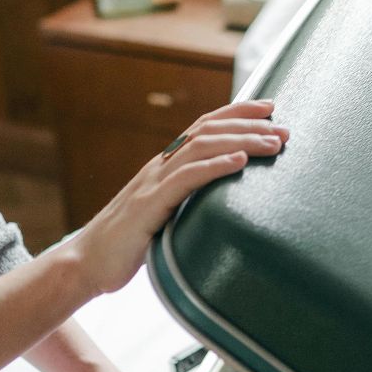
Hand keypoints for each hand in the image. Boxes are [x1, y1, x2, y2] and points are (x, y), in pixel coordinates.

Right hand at [65, 98, 287, 296]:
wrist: (87, 263)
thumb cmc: (127, 244)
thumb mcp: (162, 215)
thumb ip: (186, 201)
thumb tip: (219, 202)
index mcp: (163, 167)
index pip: (203, 127)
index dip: (236, 113)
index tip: (269, 108)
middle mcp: (159, 168)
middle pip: (207, 132)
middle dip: (249, 126)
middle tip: (284, 129)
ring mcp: (152, 184)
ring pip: (201, 149)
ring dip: (241, 142)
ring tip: (272, 143)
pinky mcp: (149, 207)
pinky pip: (186, 180)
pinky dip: (215, 167)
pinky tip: (240, 162)